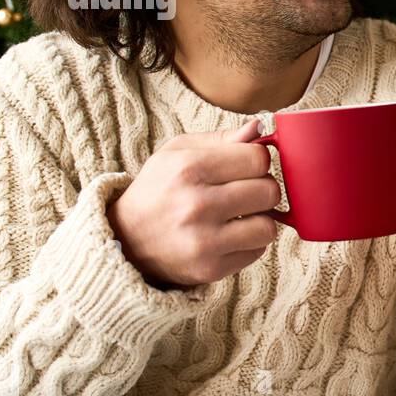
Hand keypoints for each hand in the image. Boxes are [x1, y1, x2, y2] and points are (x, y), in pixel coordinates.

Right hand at [107, 118, 281, 288]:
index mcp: (188, 169)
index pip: (258, 159)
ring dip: (260, 219)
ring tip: (240, 215)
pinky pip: (258, 251)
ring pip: (269, 226)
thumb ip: (221, 139)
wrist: (126, 239)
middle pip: (269, 191)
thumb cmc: (158, 189)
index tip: (246, 167)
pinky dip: (249, 243)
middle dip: (263, 189)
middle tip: (245, 192)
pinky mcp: (210, 268)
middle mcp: (196, 205)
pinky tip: (229, 235)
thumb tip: (259, 127)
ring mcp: (204, 240)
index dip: (258, 160)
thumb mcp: (177, 153)